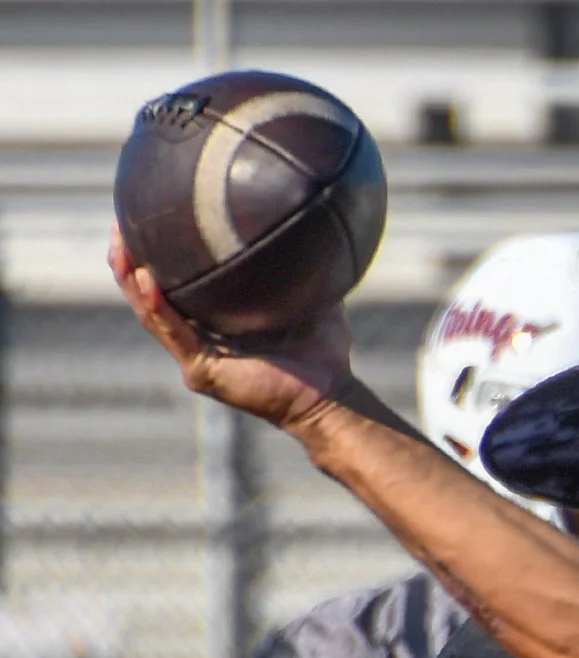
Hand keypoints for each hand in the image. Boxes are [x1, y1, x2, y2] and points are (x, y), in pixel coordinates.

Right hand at [107, 225, 353, 432]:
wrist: (331, 396)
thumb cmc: (321, 351)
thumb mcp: (306, 296)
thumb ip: (297, 264)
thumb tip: (307, 221)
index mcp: (213, 318)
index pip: (172, 280)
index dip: (153, 250)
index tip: (143, 213)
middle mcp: (197, 335)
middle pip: (148, 293)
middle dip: (129, 257)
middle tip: (119, 222)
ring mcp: (196, 355)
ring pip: (150, 311)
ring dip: (131, 278)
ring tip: (120, 245)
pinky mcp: (202, 371)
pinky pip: (173, 333)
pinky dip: (157, 306)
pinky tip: (145, 280)